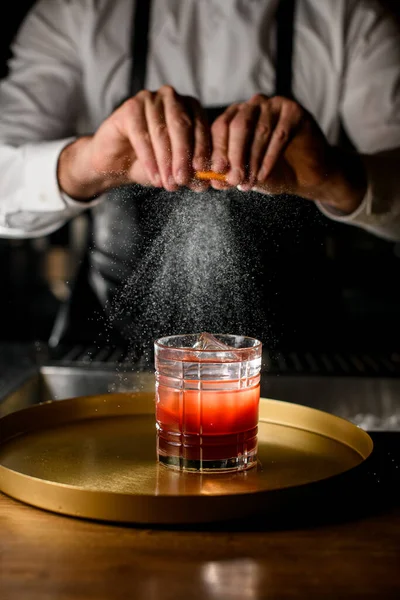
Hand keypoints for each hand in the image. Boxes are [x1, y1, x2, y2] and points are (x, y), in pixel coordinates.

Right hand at [58, 85, 210, 199]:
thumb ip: (191, 173)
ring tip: (168, 184)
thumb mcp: (176, 169)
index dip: (202, 150)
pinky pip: (141, 135)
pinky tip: (154, 177)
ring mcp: (149, 98)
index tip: (203, 171)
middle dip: (183, 157)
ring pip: (161, 132)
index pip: (200, 127)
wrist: (117, 163)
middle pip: (181, 127)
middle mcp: (171, 97)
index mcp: (190, 107)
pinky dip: (149, 159)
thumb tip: (205, 182)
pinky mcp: (130, 107)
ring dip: (166, 161)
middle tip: (183, 180)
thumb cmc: (152, 163)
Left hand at [210, 94, 365, 213]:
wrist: (305, 175)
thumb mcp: (246, 175)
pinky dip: (269, 158)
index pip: (221, 126)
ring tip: (250, 182)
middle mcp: (254, 105)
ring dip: (253, 161)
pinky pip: (279, 135)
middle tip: (234, 179)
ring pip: (259, 131)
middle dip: (235, 155)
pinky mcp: (295, 111)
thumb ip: (229, 176)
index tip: (217, 171)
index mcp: (237, 115)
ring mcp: (275, 104)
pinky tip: (264, 175)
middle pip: (238, 125)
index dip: (218, 150)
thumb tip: (213, 179)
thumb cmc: (272, 171)